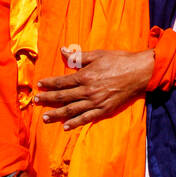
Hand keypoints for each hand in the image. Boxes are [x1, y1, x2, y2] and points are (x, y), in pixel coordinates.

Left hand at [34, 48, 155, 128]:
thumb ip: (78, 56)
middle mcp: (88, 91)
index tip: (39, 85)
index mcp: (85, 76)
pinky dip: (75, 123)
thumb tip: (62, 50)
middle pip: (63, 97)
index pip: (62, 82)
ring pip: (72, 110)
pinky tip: (66, 126)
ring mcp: (96, 102)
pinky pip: (87, 118)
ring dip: (57, 114)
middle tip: (36, 101)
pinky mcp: (104, 110)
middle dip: (48, 99)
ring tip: (45, 118)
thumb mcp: (98, 55)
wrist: (139, 72)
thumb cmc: (119, 60)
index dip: (49, 84)